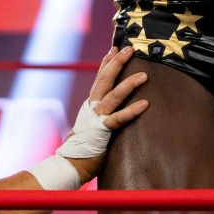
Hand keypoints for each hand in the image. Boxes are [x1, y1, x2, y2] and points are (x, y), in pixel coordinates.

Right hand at [64, 46, 148, 182]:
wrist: (68, 165)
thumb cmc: (82, 148)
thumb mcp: (91, 125)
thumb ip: (101, 116)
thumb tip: (110, 111)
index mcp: (90, 105)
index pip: (99, 78)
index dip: (107, 62)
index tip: (115, 48)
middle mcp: (92, 107)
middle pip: (105, 79)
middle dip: (117, 62)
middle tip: (130, 49)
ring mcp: (96, 118)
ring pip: (114, 95)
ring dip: (130, 83)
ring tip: (145, 75)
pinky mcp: (101, 131)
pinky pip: (119, 118)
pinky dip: (132, 110)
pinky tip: (145, 104)